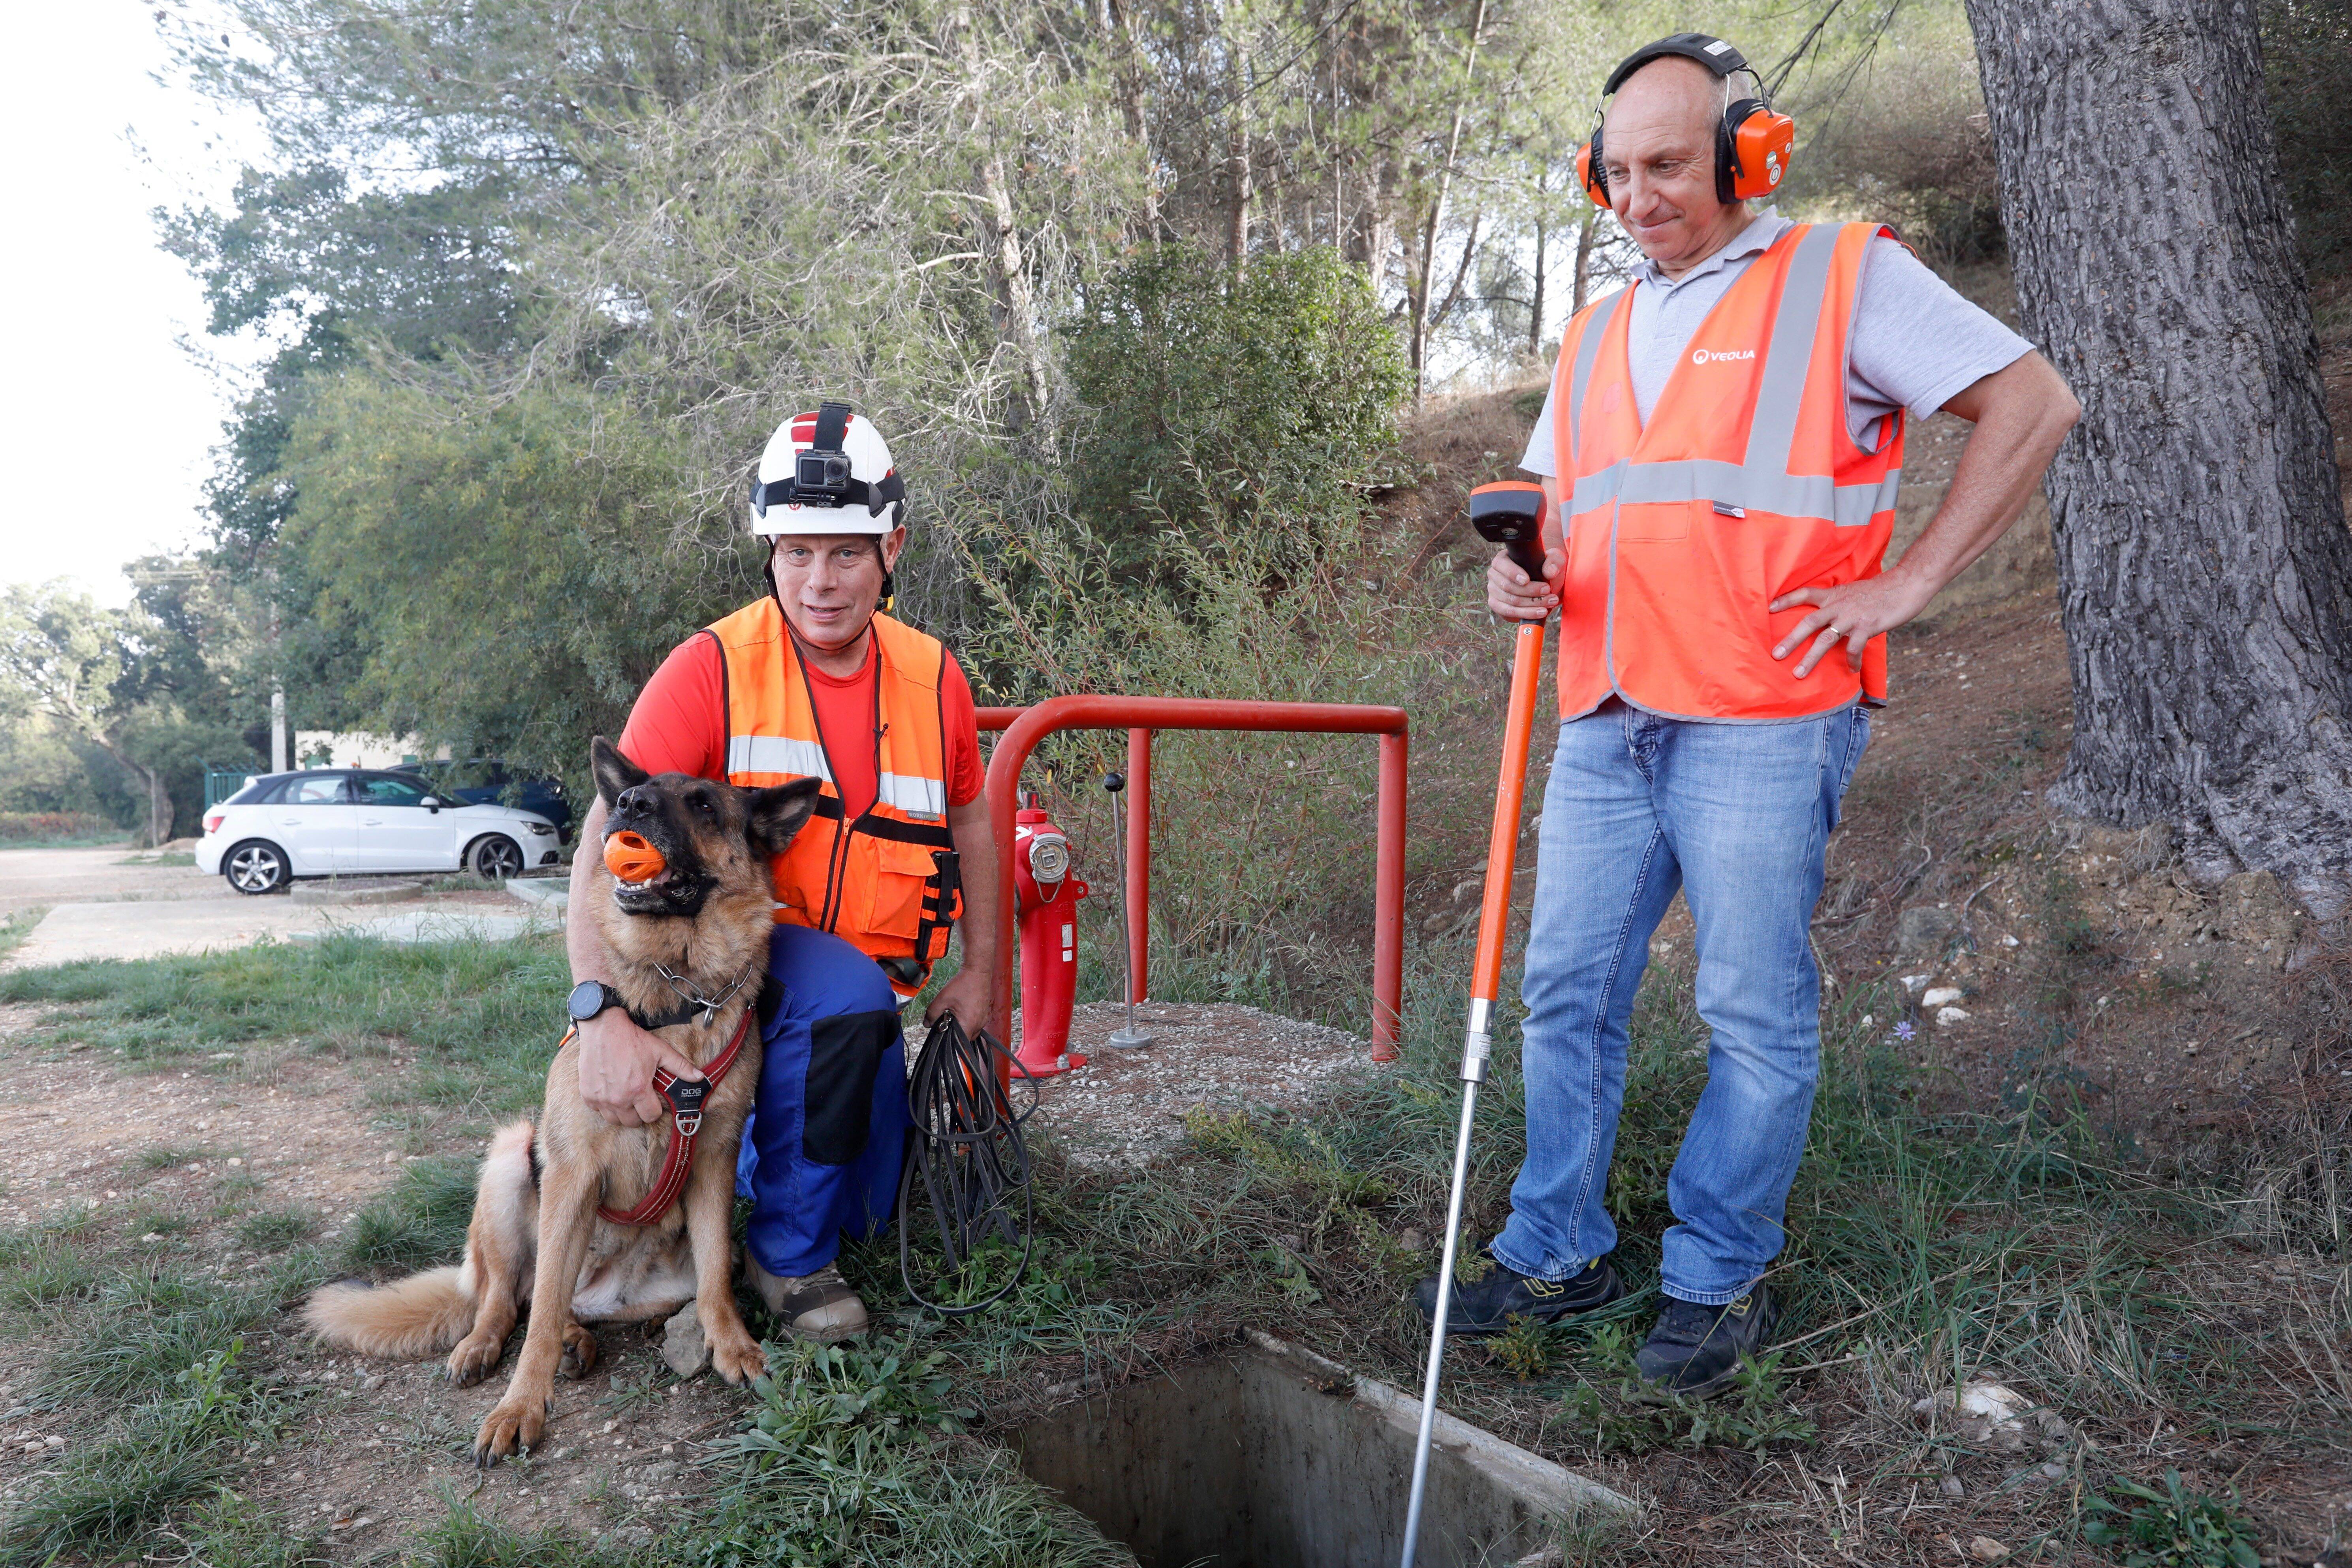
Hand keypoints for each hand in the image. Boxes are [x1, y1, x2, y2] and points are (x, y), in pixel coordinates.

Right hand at [575, 1008, 703, 1126]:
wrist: (603, 1028)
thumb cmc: (631, 1039)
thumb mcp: (660, 1051)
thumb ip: (680, 1066)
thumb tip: (699, 1077)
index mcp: (638, 1090)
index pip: (651, 1116)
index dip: (655, 1110)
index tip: (653, 1101)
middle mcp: (618, 1098)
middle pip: (633, 1122)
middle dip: (639, 1113)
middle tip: (640, 1099)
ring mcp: (601, 1098)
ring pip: (615, 1120)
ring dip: (622, 1112)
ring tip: (626, 1097)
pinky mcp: (587, 1095)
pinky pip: (598, 1110)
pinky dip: (605, 1105)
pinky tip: (611, 1091)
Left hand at [924, 968, 990, 1037]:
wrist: (977, 972)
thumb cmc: (962, 984)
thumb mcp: (942, 999)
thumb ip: (932, 1013)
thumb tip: (927, 1024)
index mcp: (969, 1024)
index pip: (959, 1043)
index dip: (949, 1041)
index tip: (943, 1034)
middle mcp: (979, 1024)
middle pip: (966, 1039)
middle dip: (955, 1035)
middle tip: (947, 1023)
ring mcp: (984, 1019)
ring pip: (972, 1032)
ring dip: (963, 1028)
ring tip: (954, 1016)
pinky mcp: (985, 1013)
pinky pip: (976, 1024)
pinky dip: (968, 1021)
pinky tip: (962, 1011)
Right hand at [1485, 546, 1560, 621]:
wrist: (1546, 584)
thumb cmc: (1546, 568)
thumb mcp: (1555, 559)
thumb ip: (1554, 561)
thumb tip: (1549, 572)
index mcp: (1503, 559)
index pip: (1500, 564)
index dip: (1512, 573)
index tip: (1526, 580)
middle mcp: (1495, 575)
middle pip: (1507, 586)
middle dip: (1529, 591)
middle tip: (1547, 591)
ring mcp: (1494, 591)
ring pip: (1510, 601)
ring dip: (1531, 604)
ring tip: (1549, 602)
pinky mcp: (1498, 606)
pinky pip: (1509, 613)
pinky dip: (1526, 614)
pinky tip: (1539, 612)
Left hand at [1769, 570, 1936, 678]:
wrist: (1905, 585)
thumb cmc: (1880, 591)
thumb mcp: (1853, 591)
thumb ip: (1838, 603)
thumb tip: (1828, 616)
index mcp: (1834, 595)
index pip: (1805, 593)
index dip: (1786, 599)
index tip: (1769, 608)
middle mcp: (1838, 605)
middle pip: (1808, 623)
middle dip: (1791, 640)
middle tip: (1775, 655)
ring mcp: (1852, 617)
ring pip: (1826, 639)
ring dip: (1811, 658)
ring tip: (1799, 673)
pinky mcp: (1866, 627)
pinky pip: (1853, 648)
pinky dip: (1851, 660)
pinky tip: (1851, 668)